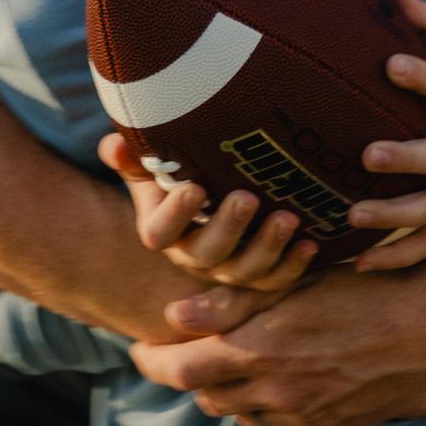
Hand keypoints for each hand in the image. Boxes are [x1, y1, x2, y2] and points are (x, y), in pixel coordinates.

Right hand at [98, 133, 316, 305]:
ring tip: (288, 217)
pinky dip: (295, 265)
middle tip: (247, 197)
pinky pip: (277, 281)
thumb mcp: (154, 168)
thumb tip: (112, 144)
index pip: (160, 232)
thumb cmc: (182, 177)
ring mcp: (229, 270)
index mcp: (164, 231)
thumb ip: (134, 158)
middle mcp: (195, 256)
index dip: (175, 214)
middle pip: (207, 253)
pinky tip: (312, 242)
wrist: (210, 208)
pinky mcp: (262, 276)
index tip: (194, 186)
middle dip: (229, 227)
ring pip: (246, 271)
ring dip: (268, 247)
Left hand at [130, 258, 425, 425]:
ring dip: (229, 392)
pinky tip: (275, 380)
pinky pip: (282, 425)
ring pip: (244, 414)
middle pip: (209, 397)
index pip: (183, 371)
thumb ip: (232, 303)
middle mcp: (280, 395)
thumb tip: (175, 314)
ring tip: (229, 362)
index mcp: (262, 354)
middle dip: (191, 375)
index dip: (153, 363)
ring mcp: (308, 417)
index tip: (138, 351)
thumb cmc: (368, 288)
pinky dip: (265, 406)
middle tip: (185, 350)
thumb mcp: (296, 283)